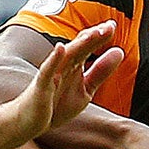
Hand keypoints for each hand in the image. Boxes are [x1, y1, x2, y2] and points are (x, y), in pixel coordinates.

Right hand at [11, 21, 121, 141]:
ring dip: (79, 44)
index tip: (113, 25)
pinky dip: (53, 59)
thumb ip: (101, 72)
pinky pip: (47, 71)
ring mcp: (51, 74)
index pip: (88, 46)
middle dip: (94, 36)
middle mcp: (62, 66)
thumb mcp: (85, 90)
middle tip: (110, 26)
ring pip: (66, 55)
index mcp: (73, 66)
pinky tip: (60, 48)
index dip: (100, 36)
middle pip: (79, 46)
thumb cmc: (54, 106)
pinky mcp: (41, 86)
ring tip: (93, 34)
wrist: (28, 122)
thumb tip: (119, 51)